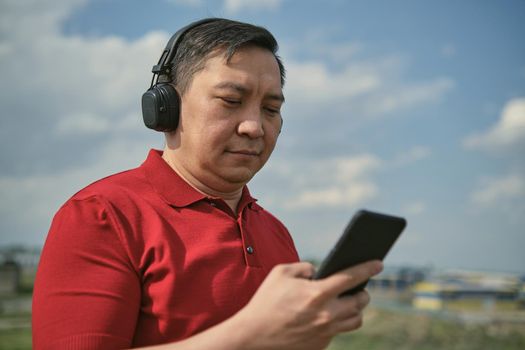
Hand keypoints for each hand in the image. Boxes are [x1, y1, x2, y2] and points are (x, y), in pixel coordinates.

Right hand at [234, 260, 382, 349]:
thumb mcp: (281, 273)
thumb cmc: (266, 301)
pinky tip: (329, 315)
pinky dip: (337, 322)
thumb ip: (304, 267)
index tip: (379, 263)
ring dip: (355, 310)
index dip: (368, 268)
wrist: (253, 336)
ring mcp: (325, 332)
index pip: (351, 277)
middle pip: (360, 302)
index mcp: (318, 293)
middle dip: (363, 292)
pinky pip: (338, 331)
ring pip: (355, 320)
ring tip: (349, 302)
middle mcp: (326, 314)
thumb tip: (318, 272)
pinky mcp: (320, 344)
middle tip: (359, 288)